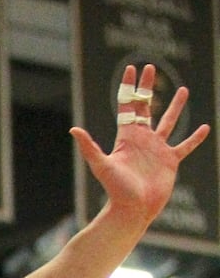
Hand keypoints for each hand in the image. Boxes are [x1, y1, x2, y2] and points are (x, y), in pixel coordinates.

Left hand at [70, 63, 210, 225]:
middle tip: (151, 68)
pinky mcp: (170, 160)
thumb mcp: (102, 165)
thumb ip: (89, 147)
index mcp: (126, 137)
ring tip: (183, 89)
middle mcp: (142, 139)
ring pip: (168, 122)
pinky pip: (185, 146)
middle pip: (146, 107)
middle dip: (147, 88)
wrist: (133, 209)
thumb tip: (73, 129)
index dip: (129, 87)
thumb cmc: (116, 189)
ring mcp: (157, 149)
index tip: (132, 69)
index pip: (128, 106)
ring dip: (175, 106)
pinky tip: (205, 128)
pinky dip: (195, 138)